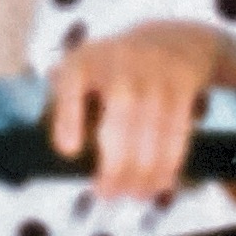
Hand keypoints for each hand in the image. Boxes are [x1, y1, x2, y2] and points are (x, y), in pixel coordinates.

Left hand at [49, 21, 235, 200]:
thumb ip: (64, 107)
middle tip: (107, 193)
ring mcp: (154, 69)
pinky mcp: (181, 82)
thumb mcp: (84, 73)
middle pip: (120, 116)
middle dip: (115, 163)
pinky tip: (160, 182)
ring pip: (151, 128)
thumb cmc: (114, 72)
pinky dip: (169, 161)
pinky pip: (176, 128)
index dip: (69, 116)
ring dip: (143, 170)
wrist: (172, 41)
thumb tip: (53, 151)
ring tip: (134, 194)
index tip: (68, 151)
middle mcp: (119, 59)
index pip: (71, 83)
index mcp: (83, 60)